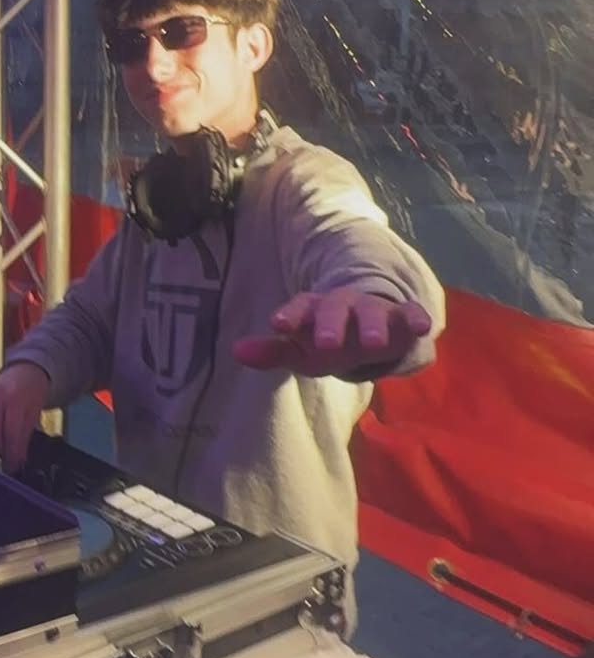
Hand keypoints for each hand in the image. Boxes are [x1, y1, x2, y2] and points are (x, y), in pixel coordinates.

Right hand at [0, 362, 50, 471]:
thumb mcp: (35, 413)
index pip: (10, 432)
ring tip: (1, 444)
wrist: (24, 370)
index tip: (14, 465)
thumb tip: (16, 460)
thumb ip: (23, 436)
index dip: (12, 452)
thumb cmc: (32, 392)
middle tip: (7, 456)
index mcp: (15, 399)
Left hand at [233, 287, 431, 376]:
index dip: (290, 315)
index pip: (299, 308)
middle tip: (326, 344)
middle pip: (335, 308)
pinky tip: (422, 326)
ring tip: (372, 345)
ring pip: (372, 312)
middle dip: (331, 324)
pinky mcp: (401, 317)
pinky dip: (415, 317)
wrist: (369, 327)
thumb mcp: (301, 350)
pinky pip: (409, 314)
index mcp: (315, 310)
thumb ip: (273, 351)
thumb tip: (235, 352)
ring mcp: (373, 309)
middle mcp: (343, 305)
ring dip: (372, 326)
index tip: (278, 324)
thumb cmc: (327, 340)